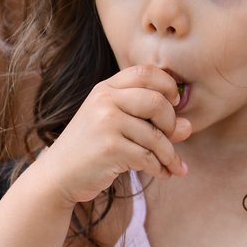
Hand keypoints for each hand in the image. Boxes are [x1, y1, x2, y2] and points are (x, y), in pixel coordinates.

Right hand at [38, 64, 192, 205]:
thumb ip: (151, 121)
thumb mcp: (117, 126)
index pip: (146, 72)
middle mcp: (105, 100)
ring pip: (156, 135)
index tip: (175, 103)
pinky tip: (162, 173)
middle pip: (157, 102)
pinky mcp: (109, 148)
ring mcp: (106, 123)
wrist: (58, 175)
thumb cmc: (90, 148)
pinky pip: (148, 157)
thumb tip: (188, 127)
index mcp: (106, 88)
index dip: (168, 85)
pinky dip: (160, 167)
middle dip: (171, 124)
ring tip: (173, 165)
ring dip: (169, 154)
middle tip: (171, 138)